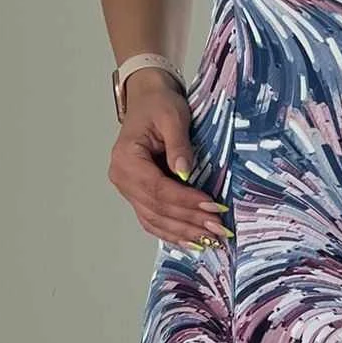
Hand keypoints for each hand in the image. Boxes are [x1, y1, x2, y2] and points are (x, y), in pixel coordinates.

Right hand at [107, 73, 231, 248]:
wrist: (147, 99)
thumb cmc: (159, 105)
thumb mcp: (172, 117)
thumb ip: (178, 145)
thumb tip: (185, 173)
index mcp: (126, 159)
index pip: (157, 188)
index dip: (185, 201)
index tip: (212, 207)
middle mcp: (122, 178)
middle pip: (157, 208)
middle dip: (190, 221)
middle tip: (219, 229)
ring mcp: (128, 189)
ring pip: (155, 220)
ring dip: (184, 232)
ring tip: (211, 240)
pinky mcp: (138, 195)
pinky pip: (153, 220)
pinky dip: (172, 233)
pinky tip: (193, 243)